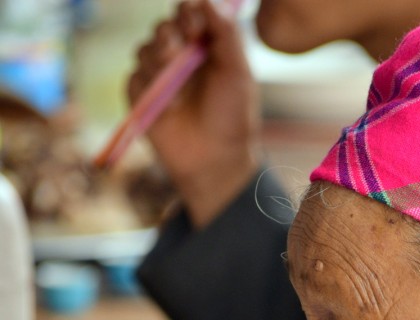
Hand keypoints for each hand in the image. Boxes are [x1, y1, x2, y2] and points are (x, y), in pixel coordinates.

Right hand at [129, 0, 260, 226]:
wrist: (215, 159)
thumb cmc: (232, 118)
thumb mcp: (238, 72)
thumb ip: (227, 33)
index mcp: (204, 47)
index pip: (188, 12)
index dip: (188, 13)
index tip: (196, 28)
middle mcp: (179, 57)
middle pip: (163, 27)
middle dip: (171, 35)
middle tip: (180, 51)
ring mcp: (158, 77)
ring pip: (145, 49)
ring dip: (159, 60)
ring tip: (178, 85)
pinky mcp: (141, 97)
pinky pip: (135, 77)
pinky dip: (149, 86)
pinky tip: (168, 105)